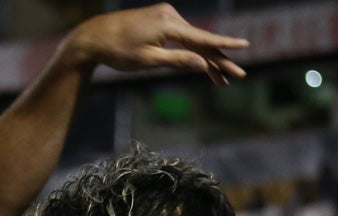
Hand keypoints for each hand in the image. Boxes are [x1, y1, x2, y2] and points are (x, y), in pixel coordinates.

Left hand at [61, 3, 248, 84]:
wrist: (93, 37)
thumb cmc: (118, 51)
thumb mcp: (148, 60)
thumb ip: (177, 60)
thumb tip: (203, 64)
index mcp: (168, 24)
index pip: (202, 38)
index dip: (224, 46)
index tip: (245, 46)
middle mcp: (170, 14)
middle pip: (200, 40)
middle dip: (218, 60)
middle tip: (236, 77)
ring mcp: (164, 15)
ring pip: (192, 39)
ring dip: (205, 58)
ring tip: (221, 79)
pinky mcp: (159, 18)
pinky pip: (181, 35)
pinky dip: (191, 49)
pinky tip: (202, 63)